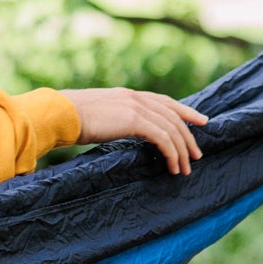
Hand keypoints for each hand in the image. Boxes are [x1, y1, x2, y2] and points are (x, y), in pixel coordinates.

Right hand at [63, 88, 207, 175]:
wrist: (61, 114)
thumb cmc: (70, 119)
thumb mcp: (97, 116)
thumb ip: (113, 119)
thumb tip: (115, 129)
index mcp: (128, 95)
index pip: (165, 102)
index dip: (185, 112)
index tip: (201, 121)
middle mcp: (135, 97)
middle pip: (173, 116)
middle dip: (188, 136)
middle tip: (197, 155)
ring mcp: (136, 107)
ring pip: (171, 128)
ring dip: (182, 150)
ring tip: (186, 168)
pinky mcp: (134, 120)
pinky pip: (163, 138)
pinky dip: (172, 153)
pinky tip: (173, 167)